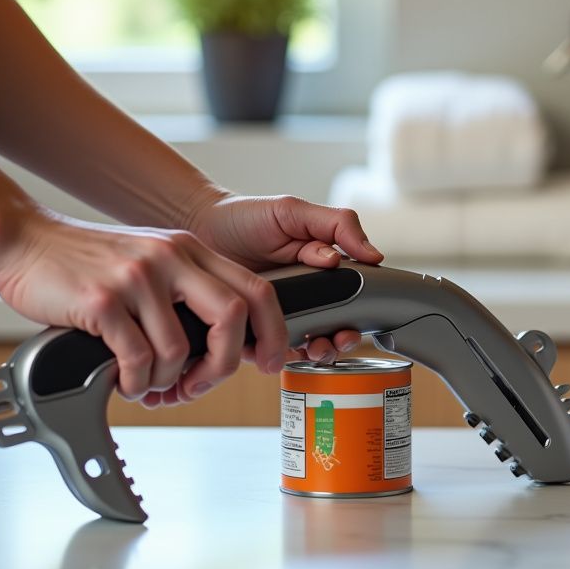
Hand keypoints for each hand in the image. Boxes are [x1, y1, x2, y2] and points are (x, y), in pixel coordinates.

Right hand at [0, 211, 289, 407]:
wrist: (23, 241)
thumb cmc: (85, 262)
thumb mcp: (150, 261)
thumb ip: (186, 291)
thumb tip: (224, 348)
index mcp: (190, 250)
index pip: (257, 289)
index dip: (273, 331)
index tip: (271, 361)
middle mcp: (170, 258)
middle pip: (233, 316)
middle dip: (225, 363)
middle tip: (201, 384)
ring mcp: (137, 277)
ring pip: (180, 348)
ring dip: (167, 380)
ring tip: (149, 384)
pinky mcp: (102, 300)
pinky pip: (137, 358)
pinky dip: (136, 381)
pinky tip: (125, 380)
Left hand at [185, 192, 383, 365]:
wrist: (197, 227)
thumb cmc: (246, 216)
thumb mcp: (296, 212)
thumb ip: (338, 226)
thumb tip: (372, 255)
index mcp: (322, 270)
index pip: (352, 299)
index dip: (358, 317)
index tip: (353, 326)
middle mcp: (305, 295)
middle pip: (334, 329)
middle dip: (340, 341)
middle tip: (336, 340)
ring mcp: (279, 314)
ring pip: (307, 345)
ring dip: (316, 352)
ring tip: (313, 348)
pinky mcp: (252, 329)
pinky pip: (269, 350)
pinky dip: (277, 356)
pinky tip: (277, 350)